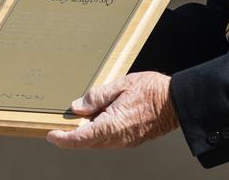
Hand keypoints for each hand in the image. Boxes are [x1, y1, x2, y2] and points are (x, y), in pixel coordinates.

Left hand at [46, 72, 178, 148]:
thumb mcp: (120, 85)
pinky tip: (98, 120)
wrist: (177, 102)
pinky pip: (110, 140)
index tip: (51, 135)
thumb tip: (77, 106)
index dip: (63, 139)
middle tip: (60, 126)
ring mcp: (126, 140)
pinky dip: (99, 133)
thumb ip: (96, 97)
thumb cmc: (152, 91)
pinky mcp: (132, 139)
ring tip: (79, 120)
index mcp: (112, 125)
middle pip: (88, 142)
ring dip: (86, 134)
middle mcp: (118, 138)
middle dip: (72, 136)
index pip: (81, 138)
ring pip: (98, 142)